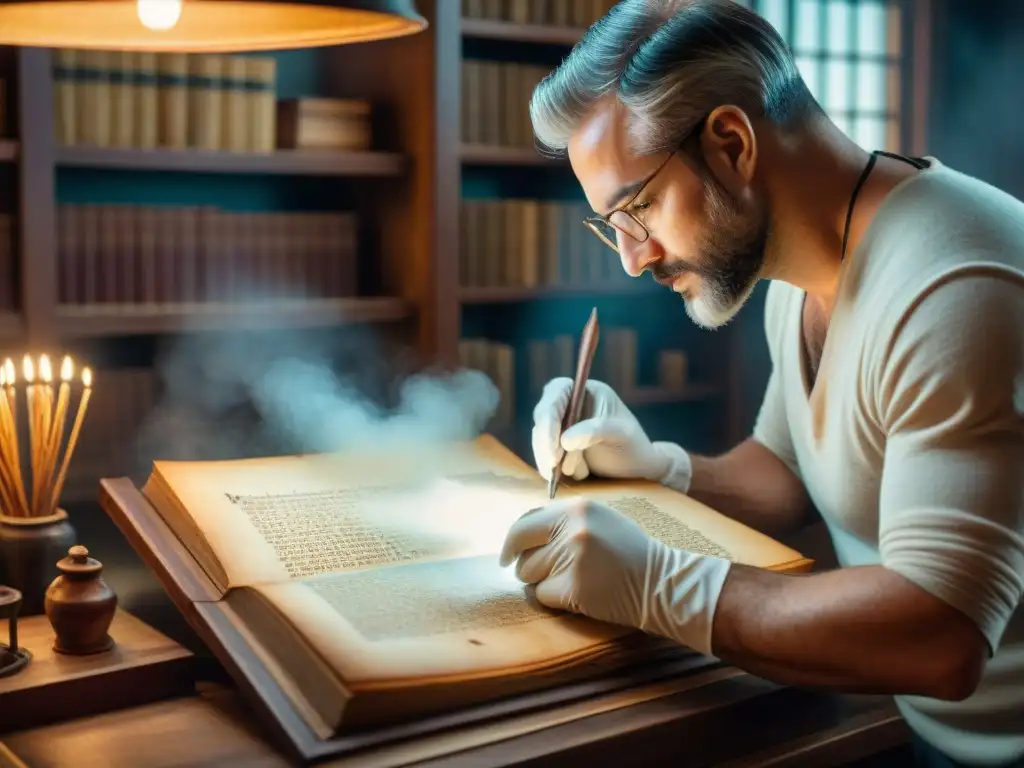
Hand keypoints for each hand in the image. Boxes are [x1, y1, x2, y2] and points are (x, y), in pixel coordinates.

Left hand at [499, 498, 730, 655]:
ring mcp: (572, 559)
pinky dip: (554, 599)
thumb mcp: (597, 519)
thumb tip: (520, 533)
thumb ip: (560, 520)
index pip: (523, 523)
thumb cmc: (627, 551)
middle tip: (551, 571)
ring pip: (528, 575)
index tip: (506, 556)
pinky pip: (542, 596)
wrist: (660, 582)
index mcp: (575, 508)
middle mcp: (571, 530)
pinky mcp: (574, 588)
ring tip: (572, 579)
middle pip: (521, 552)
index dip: (510, 542)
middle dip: (528, 565)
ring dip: (542, 582)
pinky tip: (578, 594)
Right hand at [531, 378, 693, 491]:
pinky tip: (575, 476)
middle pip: (543, 416)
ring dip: (552, 459)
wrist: (638, 470)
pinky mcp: (557, 446)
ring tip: (581, 473)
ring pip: (540, 438)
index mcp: (586, 391)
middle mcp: (570, 404)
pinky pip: (544, 453)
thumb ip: (595, 431)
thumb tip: (565, 439)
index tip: (554, 447)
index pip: (557, 392)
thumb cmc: (634, 447)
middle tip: (554, 467)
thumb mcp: (621, 435)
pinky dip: (553, 468)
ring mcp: (562, 425)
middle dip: (546, 443)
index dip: (549, 416)